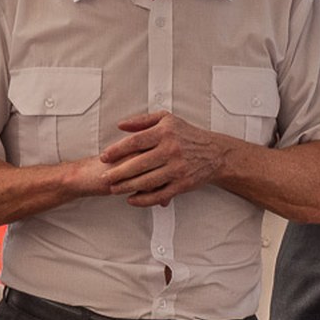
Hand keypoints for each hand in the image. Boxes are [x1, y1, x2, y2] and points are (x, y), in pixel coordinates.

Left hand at [100, 112, 228, 206]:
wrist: (215, 153)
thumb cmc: (188, 135)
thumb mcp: (167, 120)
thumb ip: (142, 121)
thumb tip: (121, 125)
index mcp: (165, 132)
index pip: (135, 141)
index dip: (117, 150)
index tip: (104, 156)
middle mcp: (171, 150)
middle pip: (138, 164)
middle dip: (118, 172)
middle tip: (104, 177)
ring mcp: (177, 169)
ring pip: (146, 181)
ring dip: (127, 187)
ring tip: (114, 189)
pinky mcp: (182, 184)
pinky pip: (159, 194)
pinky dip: (144, 200)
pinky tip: (132, 199)